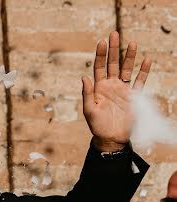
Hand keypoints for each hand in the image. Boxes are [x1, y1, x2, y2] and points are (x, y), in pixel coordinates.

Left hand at [82, 31, 152, 151]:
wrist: (111, 138)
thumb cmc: (97, 126)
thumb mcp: (89, 110)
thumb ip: (87, 94)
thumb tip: (84, 77)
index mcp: (98, 88)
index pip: (99, 67)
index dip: (100, 54)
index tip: (102, 41)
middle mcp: (110, 86)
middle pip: (112, 63)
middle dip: (113, 49)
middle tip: (114, 34)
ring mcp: (123, 90)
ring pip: (127, 69)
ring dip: (129, 57)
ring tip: (132, 43)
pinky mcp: (133, 96)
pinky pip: (140, 81)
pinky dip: (143, 71)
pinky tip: (146, 60)